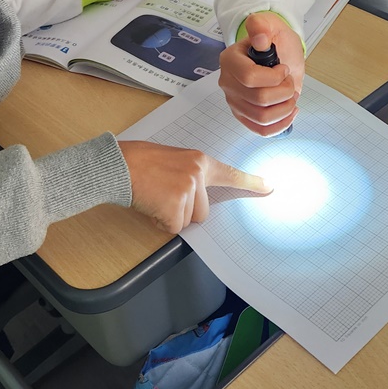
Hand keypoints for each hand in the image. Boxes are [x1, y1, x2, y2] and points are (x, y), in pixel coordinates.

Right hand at [118, 141, 270, 233]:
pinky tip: (150, 204)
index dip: (250, 182)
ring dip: (170, 216)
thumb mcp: (172, 160)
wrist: (119, 165)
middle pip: (203, 212)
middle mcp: (197, 174)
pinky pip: (173, 228)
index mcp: (199, 161)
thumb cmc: (139, 161)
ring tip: (154, 196)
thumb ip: (190, 174)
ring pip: (187, 221)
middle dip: (184, 211)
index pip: (229, 174)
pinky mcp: (175, 206)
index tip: (268, 186)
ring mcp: (188, 190)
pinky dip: (160, 222)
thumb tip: (195, 196)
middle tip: (164, 193)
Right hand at [218, 12, 304, 135]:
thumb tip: (260, 38)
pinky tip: (290, 110)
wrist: (277, 55)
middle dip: (284, 91)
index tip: (283, 68)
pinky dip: (281, 124)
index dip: (274, 76)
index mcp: (230, 60)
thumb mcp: (271, 26)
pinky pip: (262, 130)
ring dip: (285, 107)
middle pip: (259, 100)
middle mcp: (228, 83)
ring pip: (262, 118)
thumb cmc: (273, 41)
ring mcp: (234, 102)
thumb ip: (261, 26)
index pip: (250, 78)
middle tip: (289, 81)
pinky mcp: (244, 116)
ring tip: (290, 95)